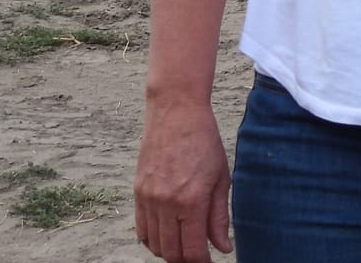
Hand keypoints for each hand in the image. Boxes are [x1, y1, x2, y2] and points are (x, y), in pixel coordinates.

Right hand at [134, 100, 232, 260]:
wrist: (176, 113)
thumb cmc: (204, 142)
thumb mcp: (221, 178)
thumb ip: (219, 217)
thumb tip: (222, 247)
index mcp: (191, 201)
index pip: (192, 250)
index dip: (201, 262)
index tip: (209, 261)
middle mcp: (166, 204)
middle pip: (170, 252)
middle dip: (185, 260)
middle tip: (198, 255)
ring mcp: (148, 199)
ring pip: (154, 244)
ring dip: (168, 251)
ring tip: (184, 245)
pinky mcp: (137, 192)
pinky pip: (141, 229)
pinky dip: (152, 239)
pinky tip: (166, 233)